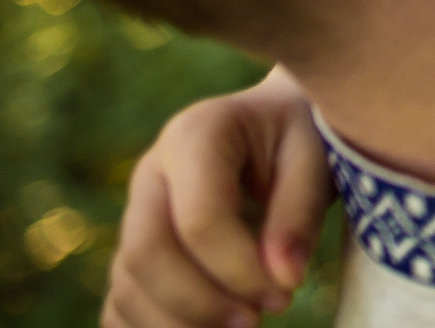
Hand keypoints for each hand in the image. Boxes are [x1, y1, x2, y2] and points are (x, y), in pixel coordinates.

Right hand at [103, 67, 335, 327]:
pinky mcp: (131, 249)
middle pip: (146, 254)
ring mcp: (133, 212)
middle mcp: (150, 172)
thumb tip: (284, 280)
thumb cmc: (298, 140)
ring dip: (178, 324)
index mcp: (195, 135)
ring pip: (127, 286)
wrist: (272, 125)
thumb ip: (300, 215)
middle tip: (256, 320)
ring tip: (239, 326)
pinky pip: (119, 304)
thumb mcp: (315, 159)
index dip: (240, 269)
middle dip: (201, 302)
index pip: (199, 220)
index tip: (285, 292)